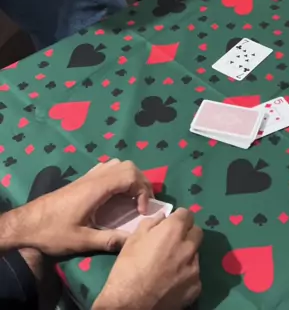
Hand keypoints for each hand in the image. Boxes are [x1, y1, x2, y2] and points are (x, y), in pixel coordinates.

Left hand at [14, 159, 151, 256]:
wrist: (28, 223)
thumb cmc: (54, 231)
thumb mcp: (81, 241)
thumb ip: (108, 240)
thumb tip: (132, 240)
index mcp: (97, 188)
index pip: (130, 176)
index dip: (142, 191)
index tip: (141, 211)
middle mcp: (96, 177)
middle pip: (128, 166)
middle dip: (141, 183)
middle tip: (143, 204)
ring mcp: (89, 175)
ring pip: (119, 164)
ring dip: (131, 178)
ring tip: (133, 199)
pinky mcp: (83, 179)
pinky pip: (108, 168)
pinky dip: (119, 176)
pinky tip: (116, 194)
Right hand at [93, 208, 202, 309]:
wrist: (129, 305)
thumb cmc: (127, 269)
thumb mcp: (133, 239)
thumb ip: (151, 223)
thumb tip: (162, 217)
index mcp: (173, 230)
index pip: (186, 214)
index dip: (178, 218)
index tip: (171, 225)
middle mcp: (188, 246)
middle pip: (196, 232)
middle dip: (187, 234)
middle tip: (173, 243)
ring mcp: (194, 268)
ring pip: (195, 254)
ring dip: (186, 255)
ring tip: (170, 266)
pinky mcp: (196, 287)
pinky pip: (194, 275)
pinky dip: (186, 276)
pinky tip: (172, 282)